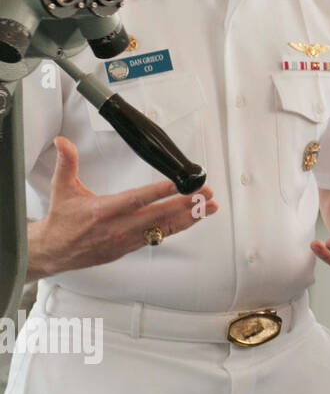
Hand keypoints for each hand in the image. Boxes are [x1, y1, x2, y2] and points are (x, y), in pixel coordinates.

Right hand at [27, 136, 217, 279]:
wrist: (55, 252)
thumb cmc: (62, 220)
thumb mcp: (62, 189)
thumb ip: (67, 163)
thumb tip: (63, 141)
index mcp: (104, 210)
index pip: (137, 199)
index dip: (160, 191)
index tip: (180, 183)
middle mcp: (119, 227)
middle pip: (159, 215)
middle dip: (186, 204)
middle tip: (206, 194)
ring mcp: (127, 239)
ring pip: (164, 228)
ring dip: (190, 217)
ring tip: (210, 207)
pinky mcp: (131, 247)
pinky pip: (160, 236)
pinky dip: (178, 228)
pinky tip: (193, 219)